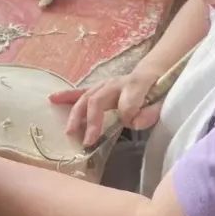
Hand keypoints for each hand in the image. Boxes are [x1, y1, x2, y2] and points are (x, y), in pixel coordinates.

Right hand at [49, 67, 163, 145]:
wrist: (154, 74)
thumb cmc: (157, 92)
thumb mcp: (162, 102)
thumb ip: (150, 112)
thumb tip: (131, 122)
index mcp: (135, 86)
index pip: (126, 103)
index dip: (128, 115)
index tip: (132, 123)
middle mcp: (116, 83)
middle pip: (97, 100)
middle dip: (91, 121)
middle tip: (87, 141)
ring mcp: (105, 84)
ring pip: (86, 97)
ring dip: (76, 115)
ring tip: (69, 131)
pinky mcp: (98, 88)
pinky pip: (80, 92)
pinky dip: (66, 96)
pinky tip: (52, 99)